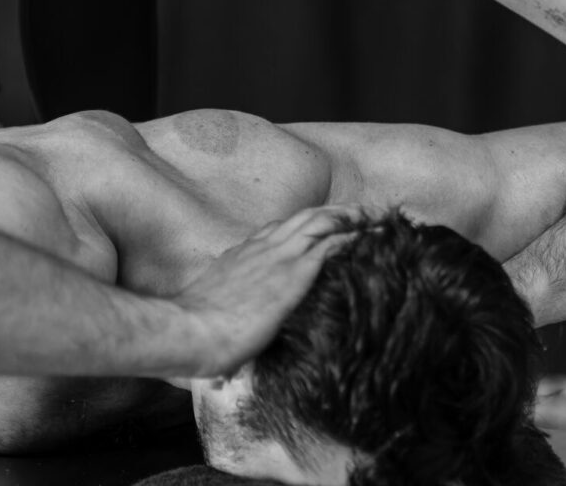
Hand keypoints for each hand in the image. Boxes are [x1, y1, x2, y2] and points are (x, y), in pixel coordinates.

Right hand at [171, 205, 357, 376]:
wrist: (191, 330)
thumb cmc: (193, 334)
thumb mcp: (212, 313)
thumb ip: (224, 319)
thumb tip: (223, 354)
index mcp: (241, 255)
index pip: (277, 230)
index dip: (302, 227)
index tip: (320, 228)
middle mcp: (261, 247)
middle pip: (305, 217)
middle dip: (334, 211)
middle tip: (359, 212)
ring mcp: (278, 256)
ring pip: (322, 221)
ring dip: (351, 216)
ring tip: (375, 215)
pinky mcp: (294, 272)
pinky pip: (332, 243)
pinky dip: (354, 234)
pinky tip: (372, 234)